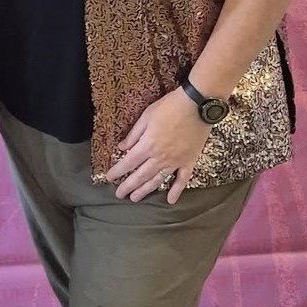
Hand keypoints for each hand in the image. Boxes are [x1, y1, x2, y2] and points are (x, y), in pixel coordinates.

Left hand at [107, 88, 211, 203]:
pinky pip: (182, 180)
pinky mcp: (189, 161)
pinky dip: (176, 191)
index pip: (129, 162)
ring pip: (158, 180)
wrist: (197, 105)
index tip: (109, 177)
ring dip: (145, 190)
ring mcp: (176, 161)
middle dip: (128, 186)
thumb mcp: (146, 116)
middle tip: (119, 194)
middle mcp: (160, 157)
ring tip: (135, 198)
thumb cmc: (170, 106)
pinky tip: (170, 201)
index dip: (118, 171)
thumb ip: (134, 134)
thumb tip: (122, 147)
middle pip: (141, 175)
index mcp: (148, 144)